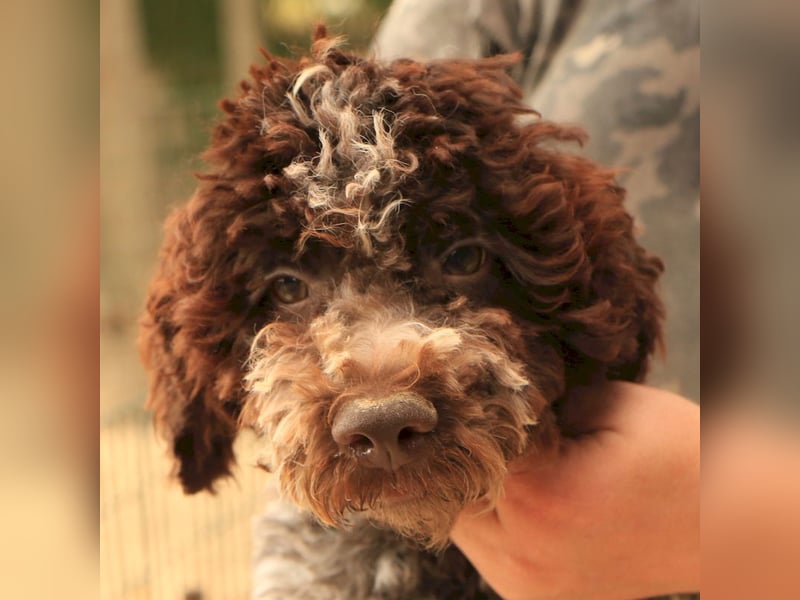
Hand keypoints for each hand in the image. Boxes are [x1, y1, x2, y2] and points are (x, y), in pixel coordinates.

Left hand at [450, 382, 699, 599]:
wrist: (729, 525)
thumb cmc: (678, 455)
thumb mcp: (608, 403)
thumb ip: (537, 401)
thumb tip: (485, 393)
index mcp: (542, 499)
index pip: (460, 448)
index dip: (460, 414)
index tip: (460, 391)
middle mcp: (527, 554)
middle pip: (448, 491)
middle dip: (458, 454)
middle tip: (473, 419)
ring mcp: (529, 585)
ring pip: (460, 525)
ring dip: (468, 489)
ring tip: (496, 456)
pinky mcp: (535, 597)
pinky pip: (484, 549)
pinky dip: (488, 518)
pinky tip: (514, 490)